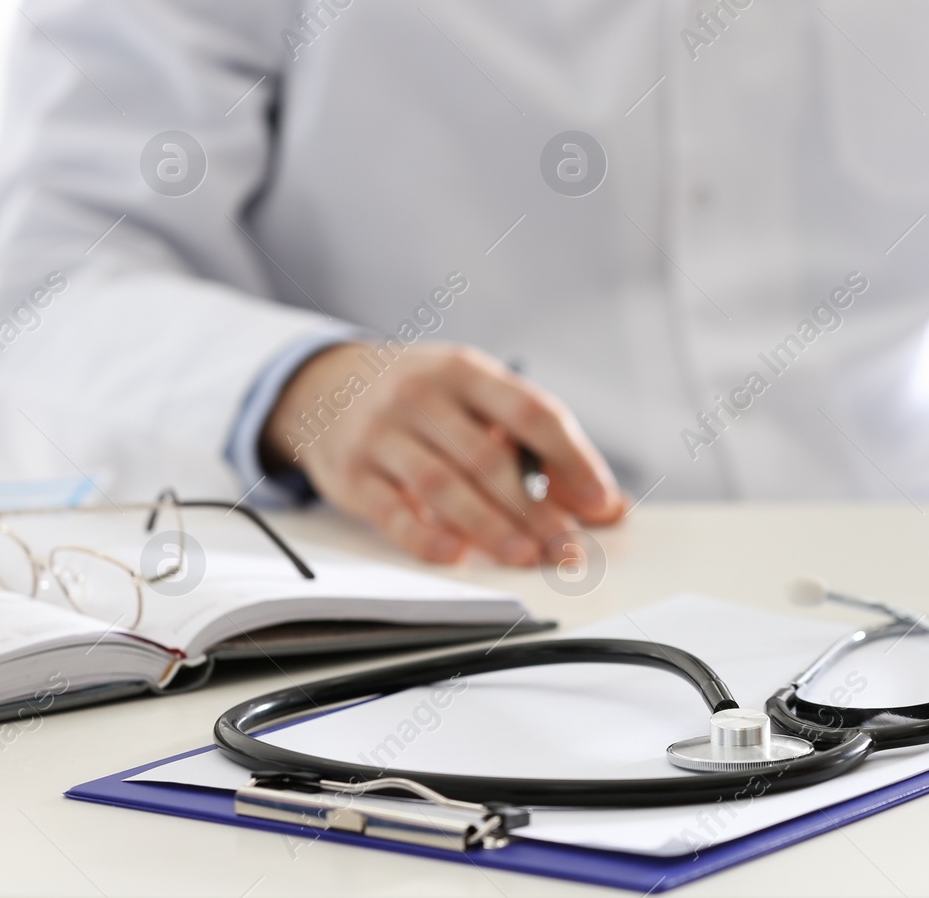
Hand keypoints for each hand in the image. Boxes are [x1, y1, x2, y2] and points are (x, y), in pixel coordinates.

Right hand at [262, 342, 625, 563]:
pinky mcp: (352, 474)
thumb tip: (604, 503)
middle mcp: (422, 396)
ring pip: (443, 487)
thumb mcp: (473, 395)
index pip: (531, 413)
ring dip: (491, 528)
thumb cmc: (423, 397)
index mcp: (466, 371)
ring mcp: (382, 434)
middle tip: (568, 548)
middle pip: (489, 459)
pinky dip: (425, 538)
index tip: (600, 501)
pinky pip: (392, 512)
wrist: (325, 385)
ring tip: (526, 557)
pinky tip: (456, 556)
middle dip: (536, 510)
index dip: (572, 459)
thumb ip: (534, 443)